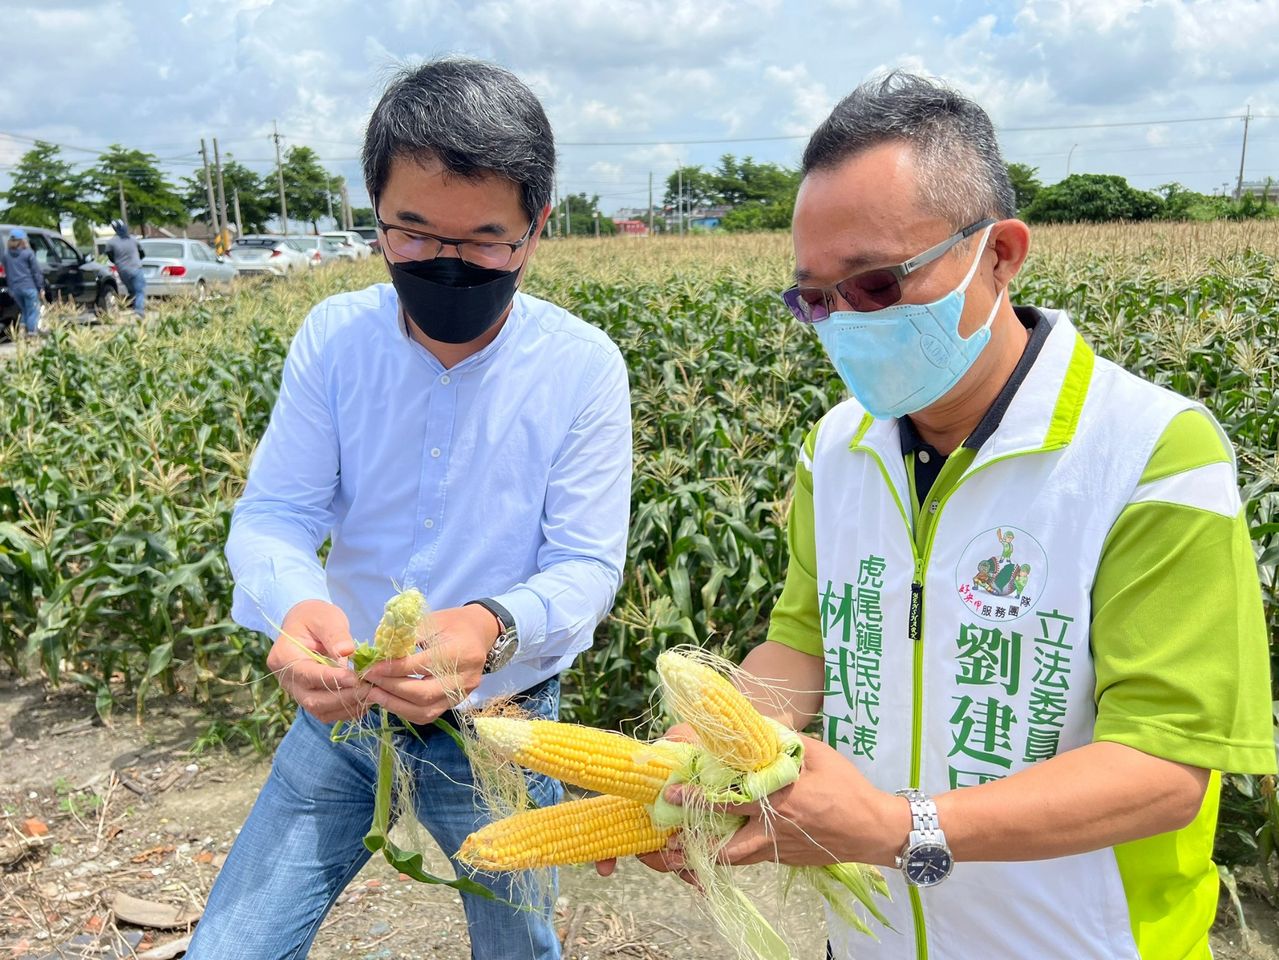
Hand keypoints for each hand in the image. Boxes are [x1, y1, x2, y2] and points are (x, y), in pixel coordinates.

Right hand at [268, 599, 371, 722]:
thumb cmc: (315, 617)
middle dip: (343, 697)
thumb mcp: (325, 618)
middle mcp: (286, 680)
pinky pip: (326, 713)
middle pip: (313, 700)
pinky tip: (364, 700)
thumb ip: (335, 635)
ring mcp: (296, 692)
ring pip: (320, 711)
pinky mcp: (309, 698)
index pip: (307, 674)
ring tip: (371, 694)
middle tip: (370, 688)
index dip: (332, 679)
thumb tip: (347, 652)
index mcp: (283, 657)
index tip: (356, 678)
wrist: (305, 624)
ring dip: (347, 706)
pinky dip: (346, 710)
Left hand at [360, 604, 497, 724]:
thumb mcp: (432, 620)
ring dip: (396, 705)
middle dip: (391, 689)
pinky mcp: (457, 703)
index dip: (394, 669)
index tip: (371, 668)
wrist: (480, 632)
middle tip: (369, 683)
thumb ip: (408, 637)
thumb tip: (378, 653)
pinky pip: (429, 714)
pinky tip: (391, 700)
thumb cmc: (453, 623)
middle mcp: (465, 677)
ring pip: (426, 710)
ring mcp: (463, 693)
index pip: (422, 665)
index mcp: (461, 651)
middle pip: (424, 693)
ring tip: (375, 695)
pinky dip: (406, 711)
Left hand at [683, 733, 907, 868]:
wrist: (875, 829)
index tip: (671, 793)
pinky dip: (727, 855)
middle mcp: (773, 832)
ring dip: (702, 858)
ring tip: (674, 853)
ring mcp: (777, 851)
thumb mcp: (817, 754)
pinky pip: (748, 860)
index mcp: (779, 802)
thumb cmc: (847, 787)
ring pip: (732, 861)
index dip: (696, 798)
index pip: (729, 801)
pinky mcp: (783, 860)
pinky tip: (712, 846)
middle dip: (688, 850)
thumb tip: (755, 727)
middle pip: (722, 850)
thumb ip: (784, 742)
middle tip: (661, 844)